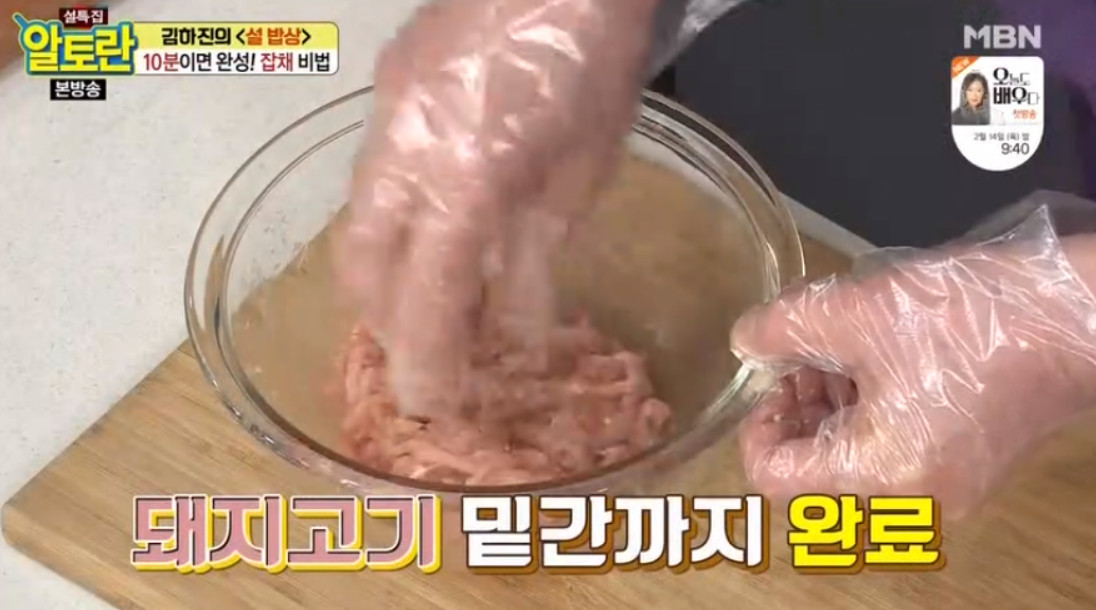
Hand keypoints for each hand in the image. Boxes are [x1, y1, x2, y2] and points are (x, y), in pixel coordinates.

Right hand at [334, 0, 658, 417]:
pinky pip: (376, 169)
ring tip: (431, 289)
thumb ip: (537, 252)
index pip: (427, 299)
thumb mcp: (583, 171)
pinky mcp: (386, 84)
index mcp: (467, 182)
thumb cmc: (596, 63)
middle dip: (385, 319)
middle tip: (422, 347)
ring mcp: (387, 113)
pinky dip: (400, 211)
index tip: (430, 402)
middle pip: (363, 264)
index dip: (424, 360)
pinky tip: (437, 213)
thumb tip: (517, 322)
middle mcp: (406, 153)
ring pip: (359, 215)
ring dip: (388, 267)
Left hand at [731, 202, 1095, 518]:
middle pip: (816, 478)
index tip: (771, 380)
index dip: (758, 428)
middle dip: (796, 417)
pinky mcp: (969, 466)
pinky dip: (870, 417)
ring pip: (855, 467)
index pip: (778, 481)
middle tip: (800, 361)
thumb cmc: (973, 318)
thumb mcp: (858, 313)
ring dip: (830, 414)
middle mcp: (913, 499)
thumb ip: (784, 329)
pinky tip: (874, 365)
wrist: (1080, 316)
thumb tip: (744, 340)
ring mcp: (946, 488)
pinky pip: (896, 457)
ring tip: (835, 354)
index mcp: (881, 473)